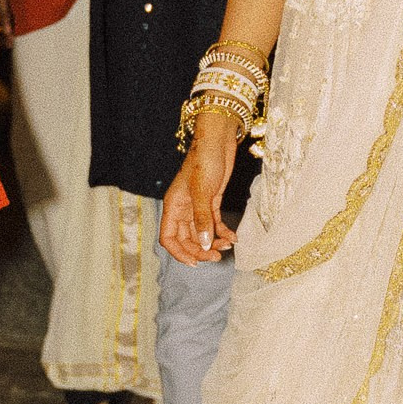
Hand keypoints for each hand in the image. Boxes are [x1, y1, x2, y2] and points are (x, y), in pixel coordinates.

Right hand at [160, 116, 239, 261]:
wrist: (218, 141)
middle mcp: (183, 209)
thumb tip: (204, 244)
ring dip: (214, 243)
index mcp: (173, 207)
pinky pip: (214, 224)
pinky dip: (223, 232)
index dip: (179, 253)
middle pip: (187, 239)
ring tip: (228, 246)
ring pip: (202, 234)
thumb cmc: (205, 160)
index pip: (168, 238)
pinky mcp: (211, 202)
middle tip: (217, 256)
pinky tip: (234, 237)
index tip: (195, 262)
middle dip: (200, 250)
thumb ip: (202, 219)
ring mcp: (197, 206)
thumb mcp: (202, 191)